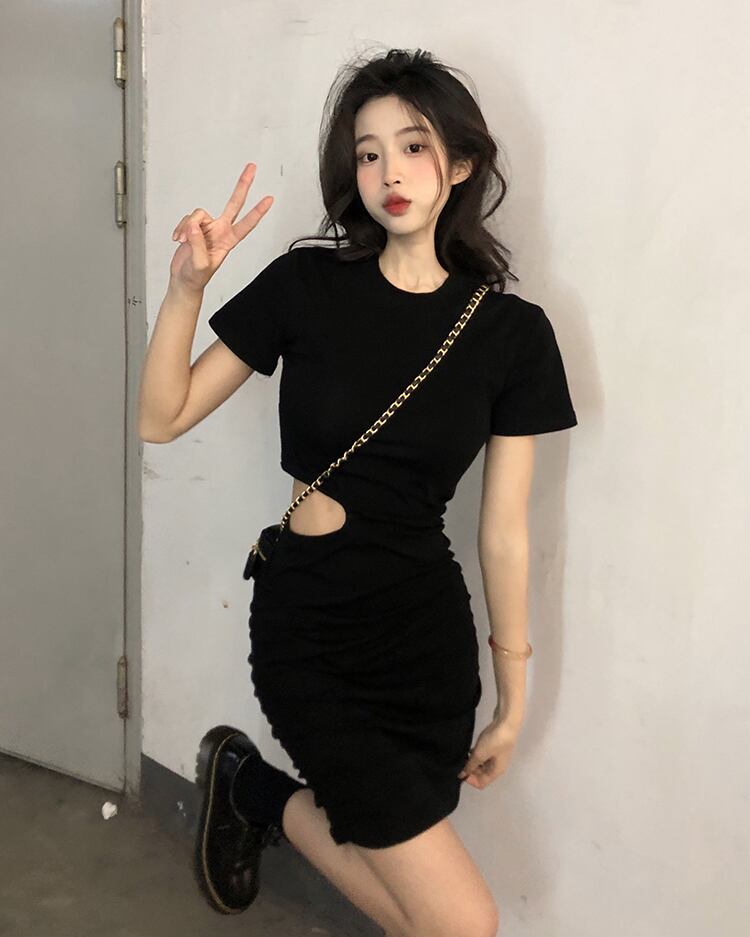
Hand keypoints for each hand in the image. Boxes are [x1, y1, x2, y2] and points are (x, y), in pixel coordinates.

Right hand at [169, 162, 273, 292]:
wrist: (184, 280)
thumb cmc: (196, 277)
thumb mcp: (200, 264)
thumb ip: (198, 244)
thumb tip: (193, 226)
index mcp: (228, 240)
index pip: (246, 223)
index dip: (257, 211)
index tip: (269, 199)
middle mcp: (220, 230)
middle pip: (234, 203)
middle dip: (242, 185)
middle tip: (252, 168)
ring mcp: (207, 227)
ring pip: (198, 214)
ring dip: (187, 228)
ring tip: (184, 243)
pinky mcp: (194, 227)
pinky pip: (186, 219)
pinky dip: (180, 229)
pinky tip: (179, 240)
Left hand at [458, 715, 522, 789]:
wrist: (506, 722)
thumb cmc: (495, 740)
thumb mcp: (480, 755)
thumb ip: (470, 766)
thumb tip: (462, 775)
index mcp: (496, 772)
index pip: (481, 783)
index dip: (470, 780)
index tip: (461, 771)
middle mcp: (498, 766)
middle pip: (481, 774)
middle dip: (470, 770)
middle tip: (461, 762)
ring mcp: (497, 756)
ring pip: (482, 764)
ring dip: (473, 761)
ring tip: (464, 755)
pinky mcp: (495, 746)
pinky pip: (484, 755)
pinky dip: (476, 754)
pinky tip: (470, 748)